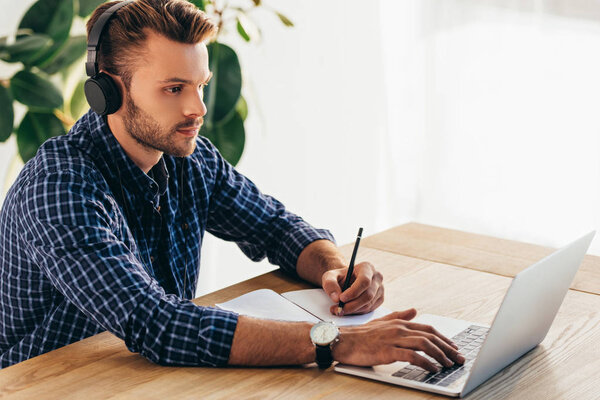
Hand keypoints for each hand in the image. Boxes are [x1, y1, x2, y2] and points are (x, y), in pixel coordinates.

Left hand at [322, 261, 383, 315]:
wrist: (346, 282)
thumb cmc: (340, 277)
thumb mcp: (330, 276)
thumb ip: (330, 284)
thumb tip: (336, 298)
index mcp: (367, 267)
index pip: (364, 281)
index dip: (353, 292)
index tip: (341, 298)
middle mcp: (377, 277)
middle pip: (368, 295)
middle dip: (352, 305)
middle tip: (339, 309)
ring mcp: (380, 289)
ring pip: (368, 304)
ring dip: (353, 310)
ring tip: (339, 310)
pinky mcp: (380, 299)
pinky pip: (369, 310)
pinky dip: (357, 312)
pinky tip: (348, 310)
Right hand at [332, 309, 464, 371]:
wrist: (342, 340)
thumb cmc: (359, 335)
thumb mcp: (381, 322)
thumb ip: (399, 316)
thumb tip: (414, 310)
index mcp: (399, 322)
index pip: (427, 328)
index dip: (443, 338)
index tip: (453, 346)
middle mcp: (399, 328)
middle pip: (430, 336)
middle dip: (447, 348)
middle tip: (458, 358)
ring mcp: (394, 339)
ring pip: (424, 345)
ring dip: (440, 355)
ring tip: (449, 365)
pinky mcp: (388, 351)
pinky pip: (412, 356)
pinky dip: (426, 363)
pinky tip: (432, 369)